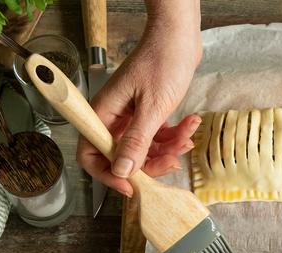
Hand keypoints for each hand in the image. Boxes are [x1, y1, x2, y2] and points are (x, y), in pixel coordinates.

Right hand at [78, 12, 202, 197]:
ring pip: (145, 148)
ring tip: (187, 137)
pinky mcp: (149, 112)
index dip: (109, 175)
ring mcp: (132, 115)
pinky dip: (174, 135)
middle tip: (173, 161)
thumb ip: (137, 141)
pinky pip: (158, 135)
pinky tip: (190, 125)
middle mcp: (114, 117)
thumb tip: (122, 171)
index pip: (92, 154)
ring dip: (168, 149)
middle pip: (123, 157)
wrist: (179, 37)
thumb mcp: (152, 107)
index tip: (132, 186)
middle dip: (150, 162)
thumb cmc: (162, 62)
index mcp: (104, 114)